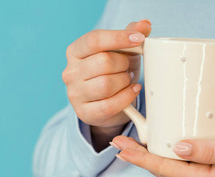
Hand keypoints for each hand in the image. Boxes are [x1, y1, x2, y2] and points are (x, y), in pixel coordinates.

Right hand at [62, 20, 151, 150]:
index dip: (119, 38)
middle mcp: (70, 72)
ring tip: (127, 80)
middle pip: (103, 62)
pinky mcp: (84, 112)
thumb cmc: (113, 72)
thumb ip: (131, 34)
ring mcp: (74, 94)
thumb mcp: (122, 51)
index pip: (94, 40)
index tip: (139, 39)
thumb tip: (144, 24)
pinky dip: (125, 98)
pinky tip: (132, 91)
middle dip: (124, 64)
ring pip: (106, 84)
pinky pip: (109, 105)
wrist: (107, 104)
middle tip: (129, 67)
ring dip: (124, 82)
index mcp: (75, 51)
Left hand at [111, 134, 214, 176]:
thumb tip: (177, 147)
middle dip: (138, 157)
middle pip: (161, 169)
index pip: (164, 169)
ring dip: (148, 155)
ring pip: (168, 167)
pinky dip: (163, 154)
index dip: (141, 158)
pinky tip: (157, 146)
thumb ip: (208, 150)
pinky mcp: (207, 170)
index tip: (122, 148)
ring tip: (129, 144)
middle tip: (118, 143)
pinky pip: (178, 164)